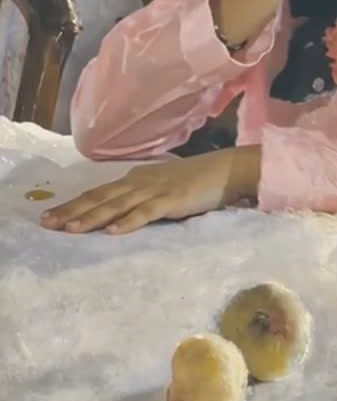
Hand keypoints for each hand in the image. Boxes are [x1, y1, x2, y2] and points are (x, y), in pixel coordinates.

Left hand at [38, 146, 260, 235]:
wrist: (227, 169)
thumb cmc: (197, 180)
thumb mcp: (163, 186)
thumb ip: (142, 197)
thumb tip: (120, 212)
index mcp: (136, 179)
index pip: (98, 193)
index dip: (73, 204)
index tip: (50, 216)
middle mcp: (139, 182)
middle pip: (100, 198)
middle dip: (72, 211)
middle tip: (46, 224)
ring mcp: (155, 190)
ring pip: (116, 205)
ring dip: (92, 217)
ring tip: (70, 229)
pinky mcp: (172, 200)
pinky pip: (146, 212)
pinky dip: (128, 222)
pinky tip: (112, 231)